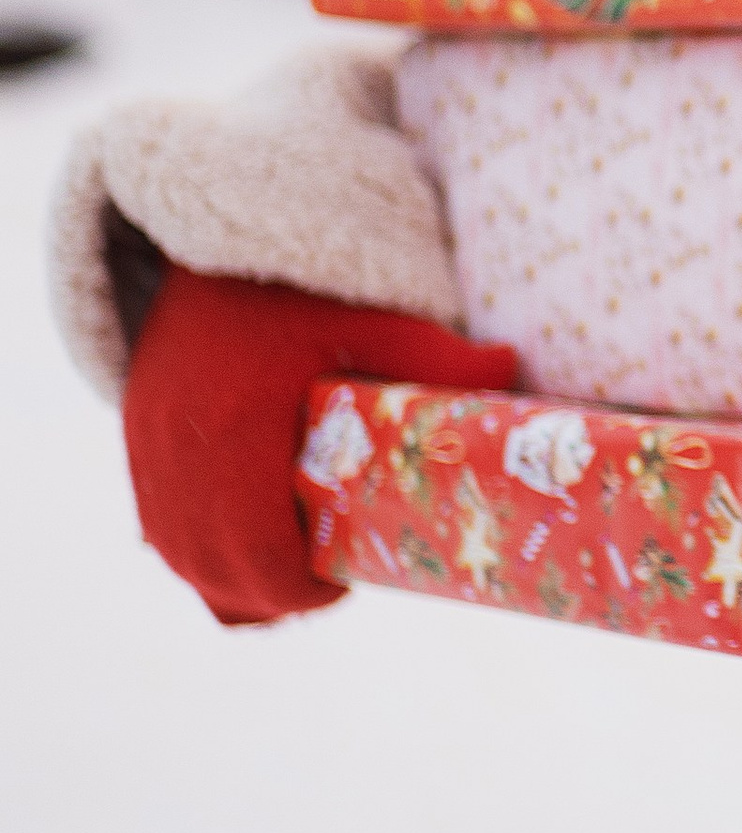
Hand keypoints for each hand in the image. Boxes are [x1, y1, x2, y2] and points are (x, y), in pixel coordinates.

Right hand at [123, 269, 515, 628]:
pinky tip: (248, 537)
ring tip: (294, 558)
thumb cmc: (302, 285)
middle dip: (274, 591)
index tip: (340, 580)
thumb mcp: (377, 319)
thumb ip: (440, 356)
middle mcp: (180, 449)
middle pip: (218, 571)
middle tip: (329, 576)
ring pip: (182, 558)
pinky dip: (200, 549)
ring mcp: (148, 449)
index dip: (299, 588)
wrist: (213, 241)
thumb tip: (513, 373)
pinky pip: (158, 530)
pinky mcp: (137, 442)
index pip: (256, 554)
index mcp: (238, 430)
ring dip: (235, 574)